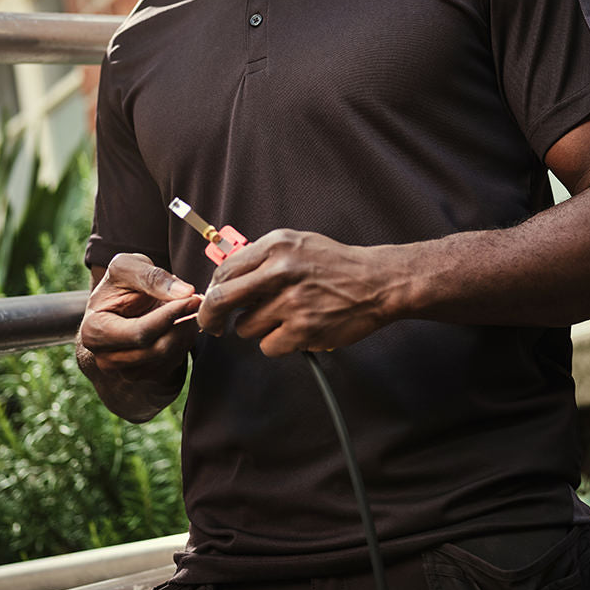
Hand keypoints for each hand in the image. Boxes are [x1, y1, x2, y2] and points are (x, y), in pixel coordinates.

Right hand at [79, 253, 201, 377]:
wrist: (120, 306)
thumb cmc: (121, 285)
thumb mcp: (129, 267)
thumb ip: (152, 276)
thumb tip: (185, 293)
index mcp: (94, 331)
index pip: (140, 332)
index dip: (170, 315)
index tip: (192, 297)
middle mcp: (105, 358)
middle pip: (156, 349)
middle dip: (182, 324)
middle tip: (196, 301)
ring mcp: (124, 372)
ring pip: (168, 357)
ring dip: (185, 332)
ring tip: (188, 309)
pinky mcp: (143, 376)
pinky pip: (172, 363)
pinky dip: (183, 342)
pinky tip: (180, 324)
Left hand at [198, 229, 403, 356]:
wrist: (377, 282)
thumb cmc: (337, 264)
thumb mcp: (298, 244)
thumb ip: (263, 257)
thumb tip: (227, 277)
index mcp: (276, 246)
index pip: (224, 271)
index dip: (213, 290)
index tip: (214, 301)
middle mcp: (281, 271)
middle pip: (222, 300)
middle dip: (211, 318)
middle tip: (213, 326)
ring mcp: (292, 302)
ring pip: (246, 328)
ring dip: (257, 328)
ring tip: (281, 319)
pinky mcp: (303, 329)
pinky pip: (268, 346)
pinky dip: (277, 343)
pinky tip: (294, 331)